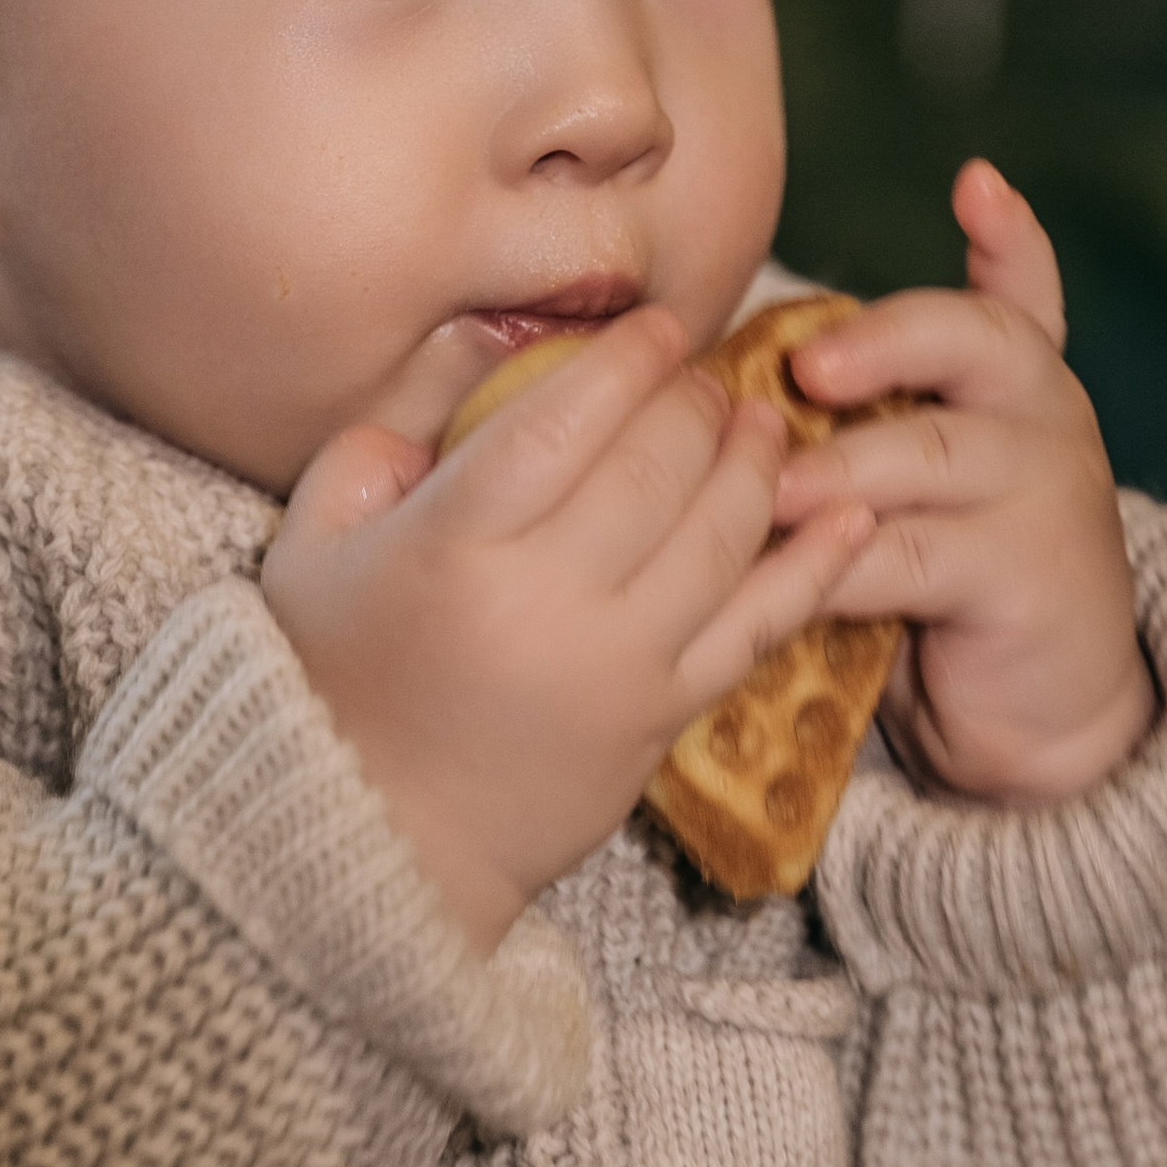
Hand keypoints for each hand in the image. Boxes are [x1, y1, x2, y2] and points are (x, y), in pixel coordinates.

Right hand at [262, 308, 877, 957]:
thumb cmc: (333, 670)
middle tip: (703, 375)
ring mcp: (616, 666)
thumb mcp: (318, 536)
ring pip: (721, 535)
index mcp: (453, 545)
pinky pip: (758, 628)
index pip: (564, 419)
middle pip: (657, 467)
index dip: (626, 360)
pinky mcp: (662, 718)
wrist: (375, 839)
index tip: (655, 327)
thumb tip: (481, 342)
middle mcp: (545, 602)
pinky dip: (813, 566)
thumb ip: (389, 430)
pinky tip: (849, 514)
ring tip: (761, 421)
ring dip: (755, 462)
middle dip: (695, 402)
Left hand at [771, 162, 1156, 804]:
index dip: (1009, 236)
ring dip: (838, 470)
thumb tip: (717, 382)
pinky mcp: (1032, 577)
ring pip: (933, 454)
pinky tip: (791, 575)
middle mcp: (1044, 415)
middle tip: (809, 366)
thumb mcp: (912, 477)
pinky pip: (920, 559)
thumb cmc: (944, 569)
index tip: (977, 185)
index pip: (1024, 288)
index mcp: (1012, 377)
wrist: (1037, 703)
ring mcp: (1047, 493)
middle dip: (888, 339)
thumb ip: (858, 415)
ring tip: (764, 493)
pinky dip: (843, 565)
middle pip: (978, 340)